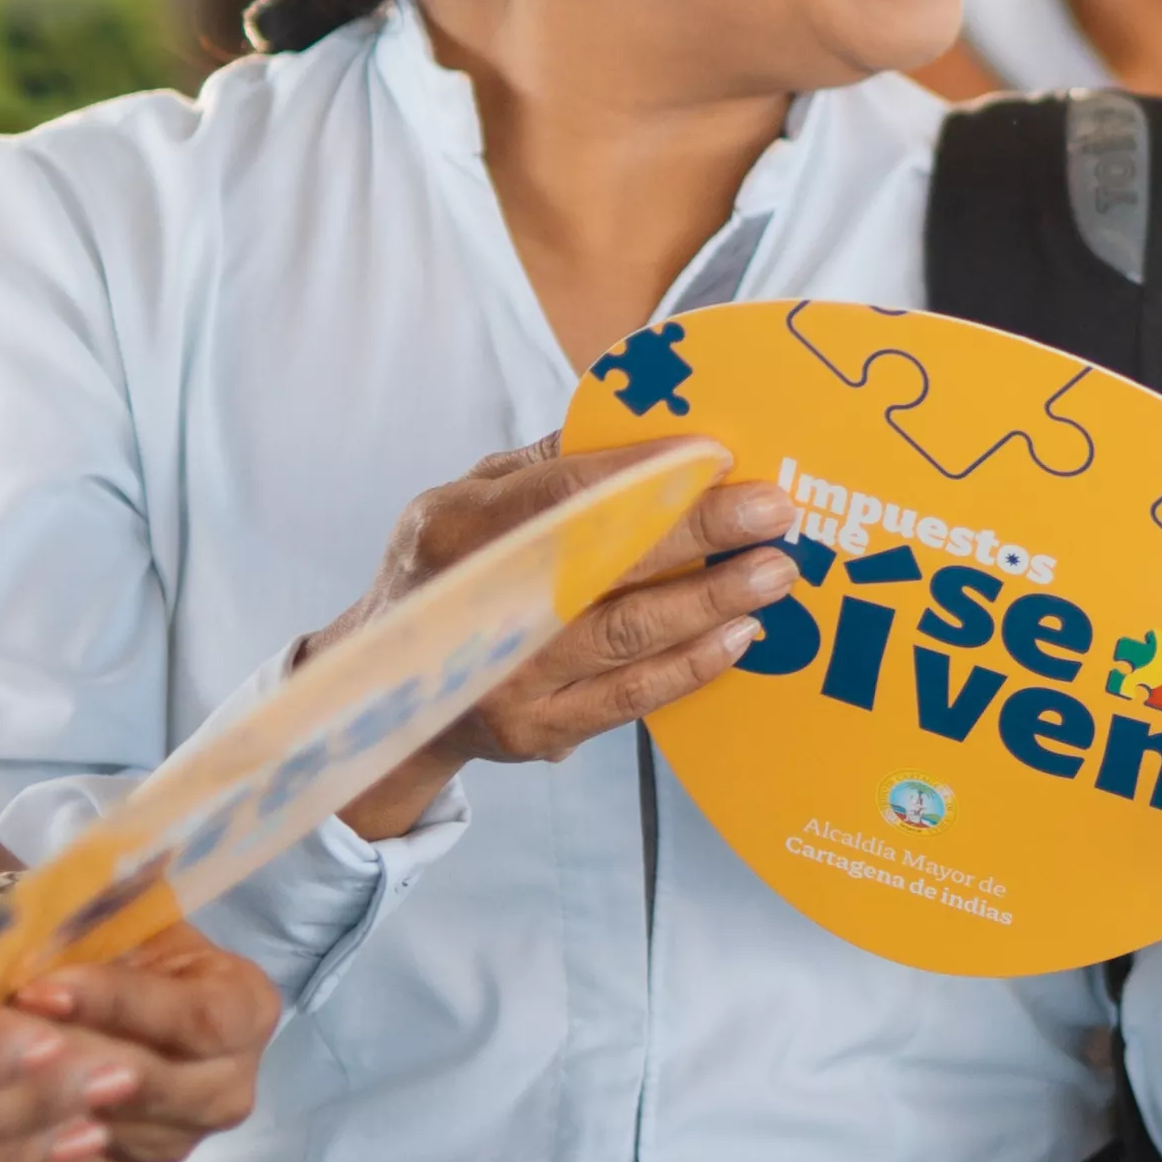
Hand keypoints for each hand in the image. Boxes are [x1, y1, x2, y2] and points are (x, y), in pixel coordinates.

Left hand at [0, 921, 268, 1161]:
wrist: (89, 989)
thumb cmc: (109, 941)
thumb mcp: (114, 909)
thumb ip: (97, 912)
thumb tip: (44, 933)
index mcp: (248, 1009)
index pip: (197, 1018)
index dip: (118, 1003)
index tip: (38, 986)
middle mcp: (231, 1086)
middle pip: (158, 1086)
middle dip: (70, 1057)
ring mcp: (184, 1140)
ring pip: (115, 1132)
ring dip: (44, 1101)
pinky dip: (37, 1143)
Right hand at [322, 441, 805, 840]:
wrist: (388, 695)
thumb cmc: (446, 575)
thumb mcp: (460, 503)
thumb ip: (541, 468)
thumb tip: (637, 431)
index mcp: (456, 530)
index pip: (566, 494)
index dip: (648, 475)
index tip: (718, 456)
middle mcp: (478, 606)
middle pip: (608, 563)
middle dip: (701, 532)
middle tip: (773, 512)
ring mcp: (506, 677)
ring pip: (629, 635)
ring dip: (712, 600)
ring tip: (773, 572)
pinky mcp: (537, 730)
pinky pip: (632, 697)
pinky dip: (693, 664)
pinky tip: (741, 634)